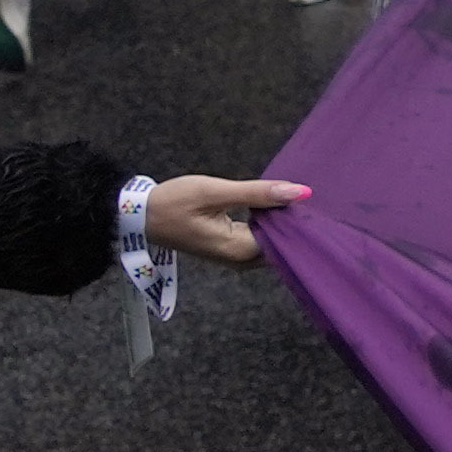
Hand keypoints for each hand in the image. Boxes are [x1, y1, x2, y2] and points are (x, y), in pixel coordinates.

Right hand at [138, 174, 305, 267]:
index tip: (312, 199)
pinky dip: (267, 224)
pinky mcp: (229, 250)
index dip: (300, 219)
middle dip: (293, 221)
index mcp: (239, 250)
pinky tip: (272, 205)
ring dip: (280, 221)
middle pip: (281, 244)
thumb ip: (257, 193)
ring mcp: (235, 258)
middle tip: (306, 195)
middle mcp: (241, 260)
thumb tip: (300, 192)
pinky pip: (258, 239)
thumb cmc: (172, 202)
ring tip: (293, 198)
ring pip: (270, 242)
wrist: (139, 216)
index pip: (286, 240)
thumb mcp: (215, 191)